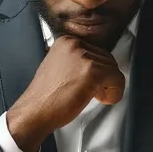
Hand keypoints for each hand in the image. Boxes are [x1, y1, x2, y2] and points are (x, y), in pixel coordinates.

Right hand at [4, 36, 124, 151]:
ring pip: (114, 69)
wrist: (35, 111)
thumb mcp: (59, 66)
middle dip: (104, 78)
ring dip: (109, 86)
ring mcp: (84, 57)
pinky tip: (101, 99)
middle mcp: (75, 44)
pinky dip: (115, 93)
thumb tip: (99, 65)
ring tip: (93, 96)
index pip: (97, 52)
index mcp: (66, 41)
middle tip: (91, 92)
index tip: (87, 83)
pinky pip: (118, 79)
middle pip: (107, 59)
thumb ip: (77, 61)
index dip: (97, 70)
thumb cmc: (46, 95)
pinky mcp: (92, 71)